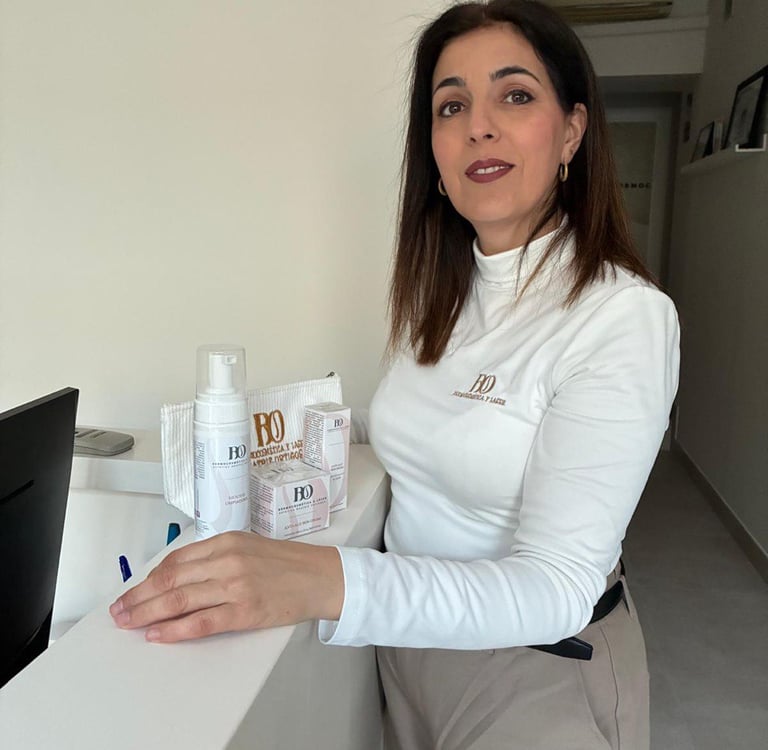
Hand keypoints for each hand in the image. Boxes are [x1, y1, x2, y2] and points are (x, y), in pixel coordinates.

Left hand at [108, 531, 343, 642]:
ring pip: (179, 600)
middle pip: (170, 580)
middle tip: (119, 611)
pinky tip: (158, 635)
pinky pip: (200, 622)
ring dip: (147, 614)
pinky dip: (174, 630)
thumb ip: (217, 557)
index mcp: (226, 541)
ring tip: (129, 623)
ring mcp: (235, 586)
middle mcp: (227, 560)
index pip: (176, 561)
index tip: (134, 590)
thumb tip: (181, 575)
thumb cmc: (287, 563)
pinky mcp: (244, 611)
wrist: (321, 577)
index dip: (149, 578)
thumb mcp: (249, 547)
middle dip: (139, 597)